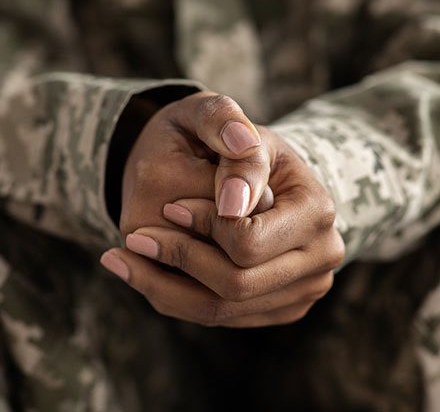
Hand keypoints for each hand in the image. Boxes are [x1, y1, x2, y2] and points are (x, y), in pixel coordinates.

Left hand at [102, 92, 344, 326]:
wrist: (258, 177)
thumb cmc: (236, 145)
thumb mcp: (225, 122)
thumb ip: (227, 136)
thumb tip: (232, 203)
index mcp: (316, 211)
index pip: (249, 240)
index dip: (203, 225)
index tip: (169, 207)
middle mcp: (321, 258)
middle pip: (236, 286)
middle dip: (180, 259)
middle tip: (135, 238)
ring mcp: (301, 291)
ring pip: (220, 311)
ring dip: (161, 286)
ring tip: (119, 259)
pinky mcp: (276, 309)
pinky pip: (215, 317)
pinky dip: (170, 296)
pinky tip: (138, 271)